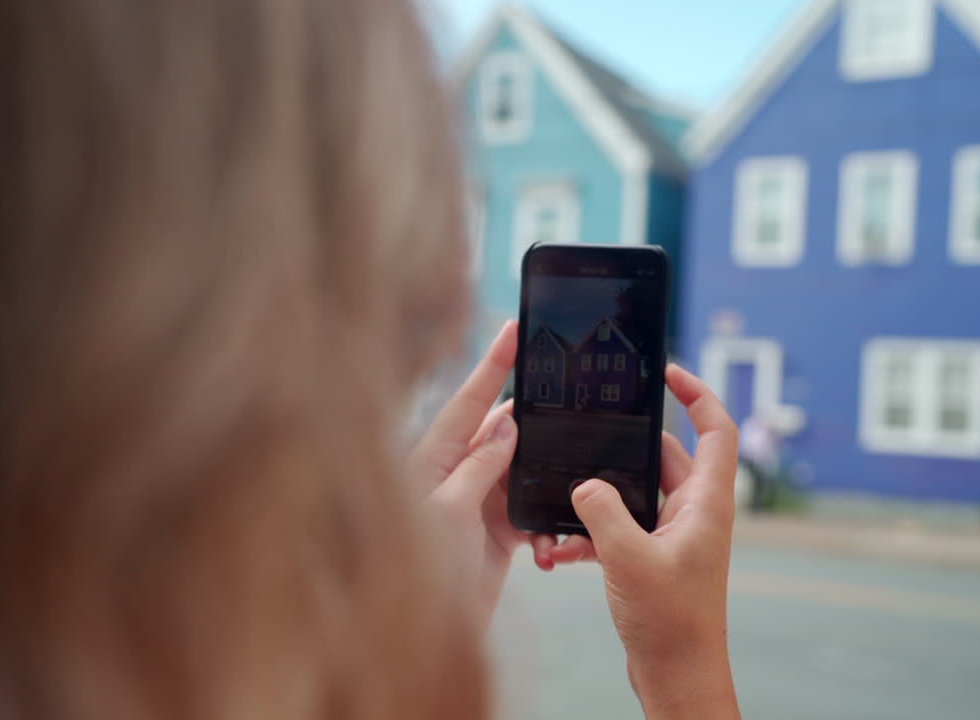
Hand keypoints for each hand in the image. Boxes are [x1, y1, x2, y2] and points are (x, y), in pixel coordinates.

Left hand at [406, 320, 562, 625]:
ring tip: (566, 473)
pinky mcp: (493, 534)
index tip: (516, 327)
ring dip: (543, 476)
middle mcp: (453, 475)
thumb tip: (504, 425)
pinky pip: (528, 510)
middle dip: (534, 421)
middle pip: (501, 432)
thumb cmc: (412, 575)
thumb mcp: (449, 512)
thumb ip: (477, 466)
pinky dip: (545, 518)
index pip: (468, 401)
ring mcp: (474, 504)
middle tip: (568, 402)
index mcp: (431, 459)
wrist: (411, 642)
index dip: (494, 364)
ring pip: (521, 471)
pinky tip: (553, 532)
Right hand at [551, 365, 740, 718]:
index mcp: (707, 501)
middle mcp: (694, 511)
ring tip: (568, 502)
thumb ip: (602, 511)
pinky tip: (564, 546)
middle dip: (621, 449)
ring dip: (601, 497)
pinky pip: (621, 525)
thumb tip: (584, 485)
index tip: (667, 371)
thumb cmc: (671, 623)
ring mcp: (674, 533)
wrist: (676, 675)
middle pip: (662, 454)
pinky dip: (594, 530)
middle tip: (588, 434)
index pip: (717, 427)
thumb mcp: (629, 558)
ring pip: (634, 491)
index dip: (697, 392)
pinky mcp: (652, 555)